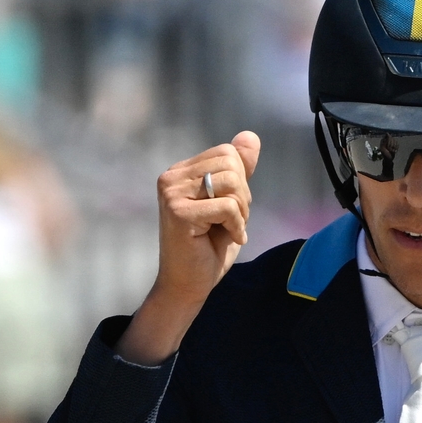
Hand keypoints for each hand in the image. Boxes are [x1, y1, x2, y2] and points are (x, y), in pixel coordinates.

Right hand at [120, 131, 263, 366]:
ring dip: (241, 212)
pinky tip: (227, 239)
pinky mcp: (178, 212)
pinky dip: (237, 226)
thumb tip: (251, 136)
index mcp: (181, 171)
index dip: (241, 182)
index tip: (232, 210)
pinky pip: (228, 207)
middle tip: (232, 222)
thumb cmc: (208, 248)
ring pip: (232, 183)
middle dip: (243, 196)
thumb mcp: (231, 203)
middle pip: (231, 163)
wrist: (188, 286)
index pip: (227, 153)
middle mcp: (171, 177)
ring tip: (228, 230)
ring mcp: (171, 193)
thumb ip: (239, 170)